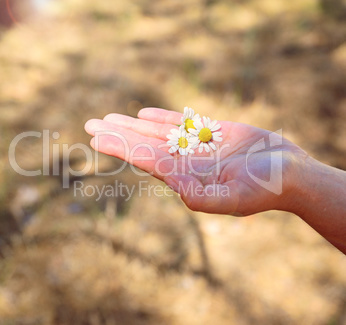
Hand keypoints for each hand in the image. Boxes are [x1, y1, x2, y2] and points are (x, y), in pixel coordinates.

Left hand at [85, 108, 306, 215]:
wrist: (289, 174)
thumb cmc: (265, 189)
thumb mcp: (235, 199)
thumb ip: (202, 197)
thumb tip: (172, 184)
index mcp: (185, 176)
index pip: (145, 158)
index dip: (120, 146)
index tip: (96, 136)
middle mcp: (185, 161)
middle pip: (143, 144)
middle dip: (117, 134)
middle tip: (90, 124)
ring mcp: (196, 147)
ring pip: (157, 132)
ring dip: (132, 124)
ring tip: (108, 118)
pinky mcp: (211, 133)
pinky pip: (181, 123)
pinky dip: (162, 117)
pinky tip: (143, 115)